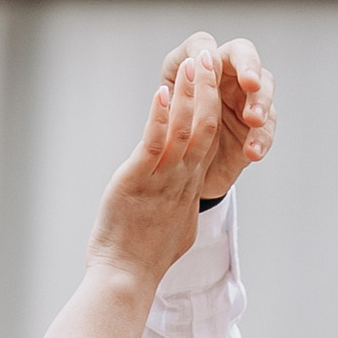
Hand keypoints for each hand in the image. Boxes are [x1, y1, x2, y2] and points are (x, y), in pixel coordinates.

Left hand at [87, 36, 238, 293]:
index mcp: (188, 188)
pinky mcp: (138, 181)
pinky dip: (159, 117)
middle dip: (206, 90)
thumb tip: (183, 206)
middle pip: (203, 127)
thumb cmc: (144, 261)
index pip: (207, 140)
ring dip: (188, 95)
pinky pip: (154, 144)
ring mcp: (162, 180)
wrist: (126, 279)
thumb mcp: (174, 230)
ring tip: (192, 64)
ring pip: (184, 130)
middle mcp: (181, 180)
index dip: (210, 107)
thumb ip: (181, 209)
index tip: (211, 82)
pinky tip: (162, 93)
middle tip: (208, 58)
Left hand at [186, 31, 273, 203]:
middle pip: (246, 58)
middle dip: (251, 69)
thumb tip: (185, 76)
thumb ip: (177, 93)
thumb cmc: (169, 132)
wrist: (179, 170)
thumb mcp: (165, 112)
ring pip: (263, 90)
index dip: (210, 51)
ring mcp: (245, 98)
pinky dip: (261, 138)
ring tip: (253, 120)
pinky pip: (266, 128)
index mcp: (200, 64)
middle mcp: (226, 74)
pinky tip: (253, 150)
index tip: (212, 64)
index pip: (207, 45)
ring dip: (261, 103)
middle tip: (250, 85)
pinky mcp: (257, 126)